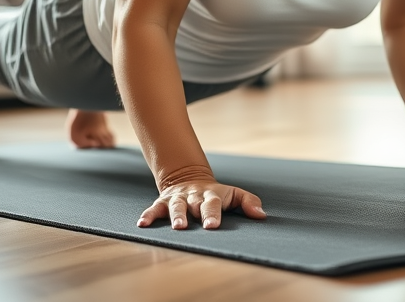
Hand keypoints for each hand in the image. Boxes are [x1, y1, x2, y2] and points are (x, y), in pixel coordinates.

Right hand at [137, 176, 266, 229]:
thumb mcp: (233, 194)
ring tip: (175, 227)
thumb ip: (248, 202)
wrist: (188, 178)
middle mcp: (194, 196)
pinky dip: (148, 215)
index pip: (214, 204)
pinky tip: (142, 224)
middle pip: (193, 204)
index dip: (213, 214)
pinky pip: (154, 208)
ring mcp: (178, 199)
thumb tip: (262, 215)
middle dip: (191, 215)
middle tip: (188, 226)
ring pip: (175, 206)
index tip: (213, 225)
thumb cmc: (215, 194)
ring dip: (174, 216)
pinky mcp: (163, 202)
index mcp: (212, 195)